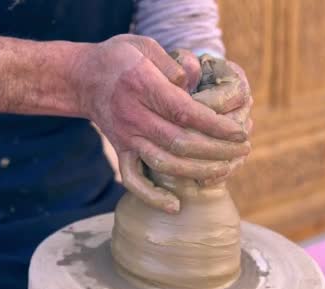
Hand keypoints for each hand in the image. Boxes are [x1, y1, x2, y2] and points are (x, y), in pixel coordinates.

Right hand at [74, 35, 249, 212]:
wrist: (82, 78)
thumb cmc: (119, 58)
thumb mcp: (144, 45)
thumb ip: (172, 64)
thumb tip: (193, 81)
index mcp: (141, 86)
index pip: (184, 111)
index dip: (215, 125)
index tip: (239, 132)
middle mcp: (133, 116)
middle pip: (179, 142)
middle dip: (217, 150)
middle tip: (243, 149)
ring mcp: (126, 138)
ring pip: (163, 164)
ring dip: (197, 171)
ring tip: (225, 169)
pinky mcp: (121, 151)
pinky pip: (133, 180)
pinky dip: (151, 197)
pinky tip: (174, 206)